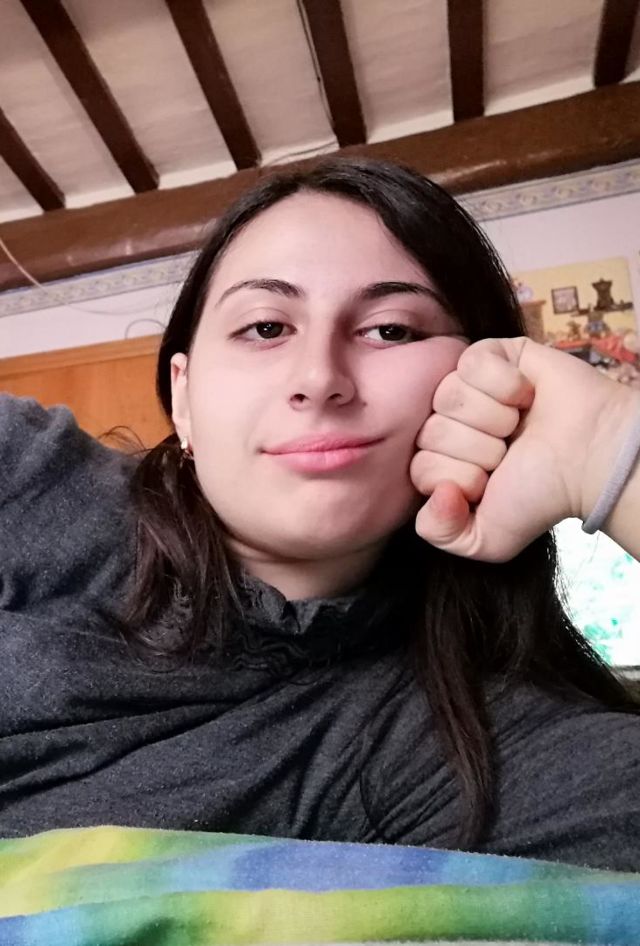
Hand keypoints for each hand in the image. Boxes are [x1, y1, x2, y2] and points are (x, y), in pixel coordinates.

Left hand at [410, 336, 634, 561]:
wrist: (590, 458)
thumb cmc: (542, 494)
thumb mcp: (488, 539)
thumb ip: (441, 534)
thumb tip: (436, 492)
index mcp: (443, 462)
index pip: (421, 468)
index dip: (460, 478)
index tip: (493, 481)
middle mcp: (449, 423)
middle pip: (432, 432)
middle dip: (480, 449)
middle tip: (512, 450)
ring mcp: (466, 387)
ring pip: (449, 396)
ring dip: (494, 417)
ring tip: (520, 424)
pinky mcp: (490, 355)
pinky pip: (471, 363)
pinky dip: (505, 383)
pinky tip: (526, 396)